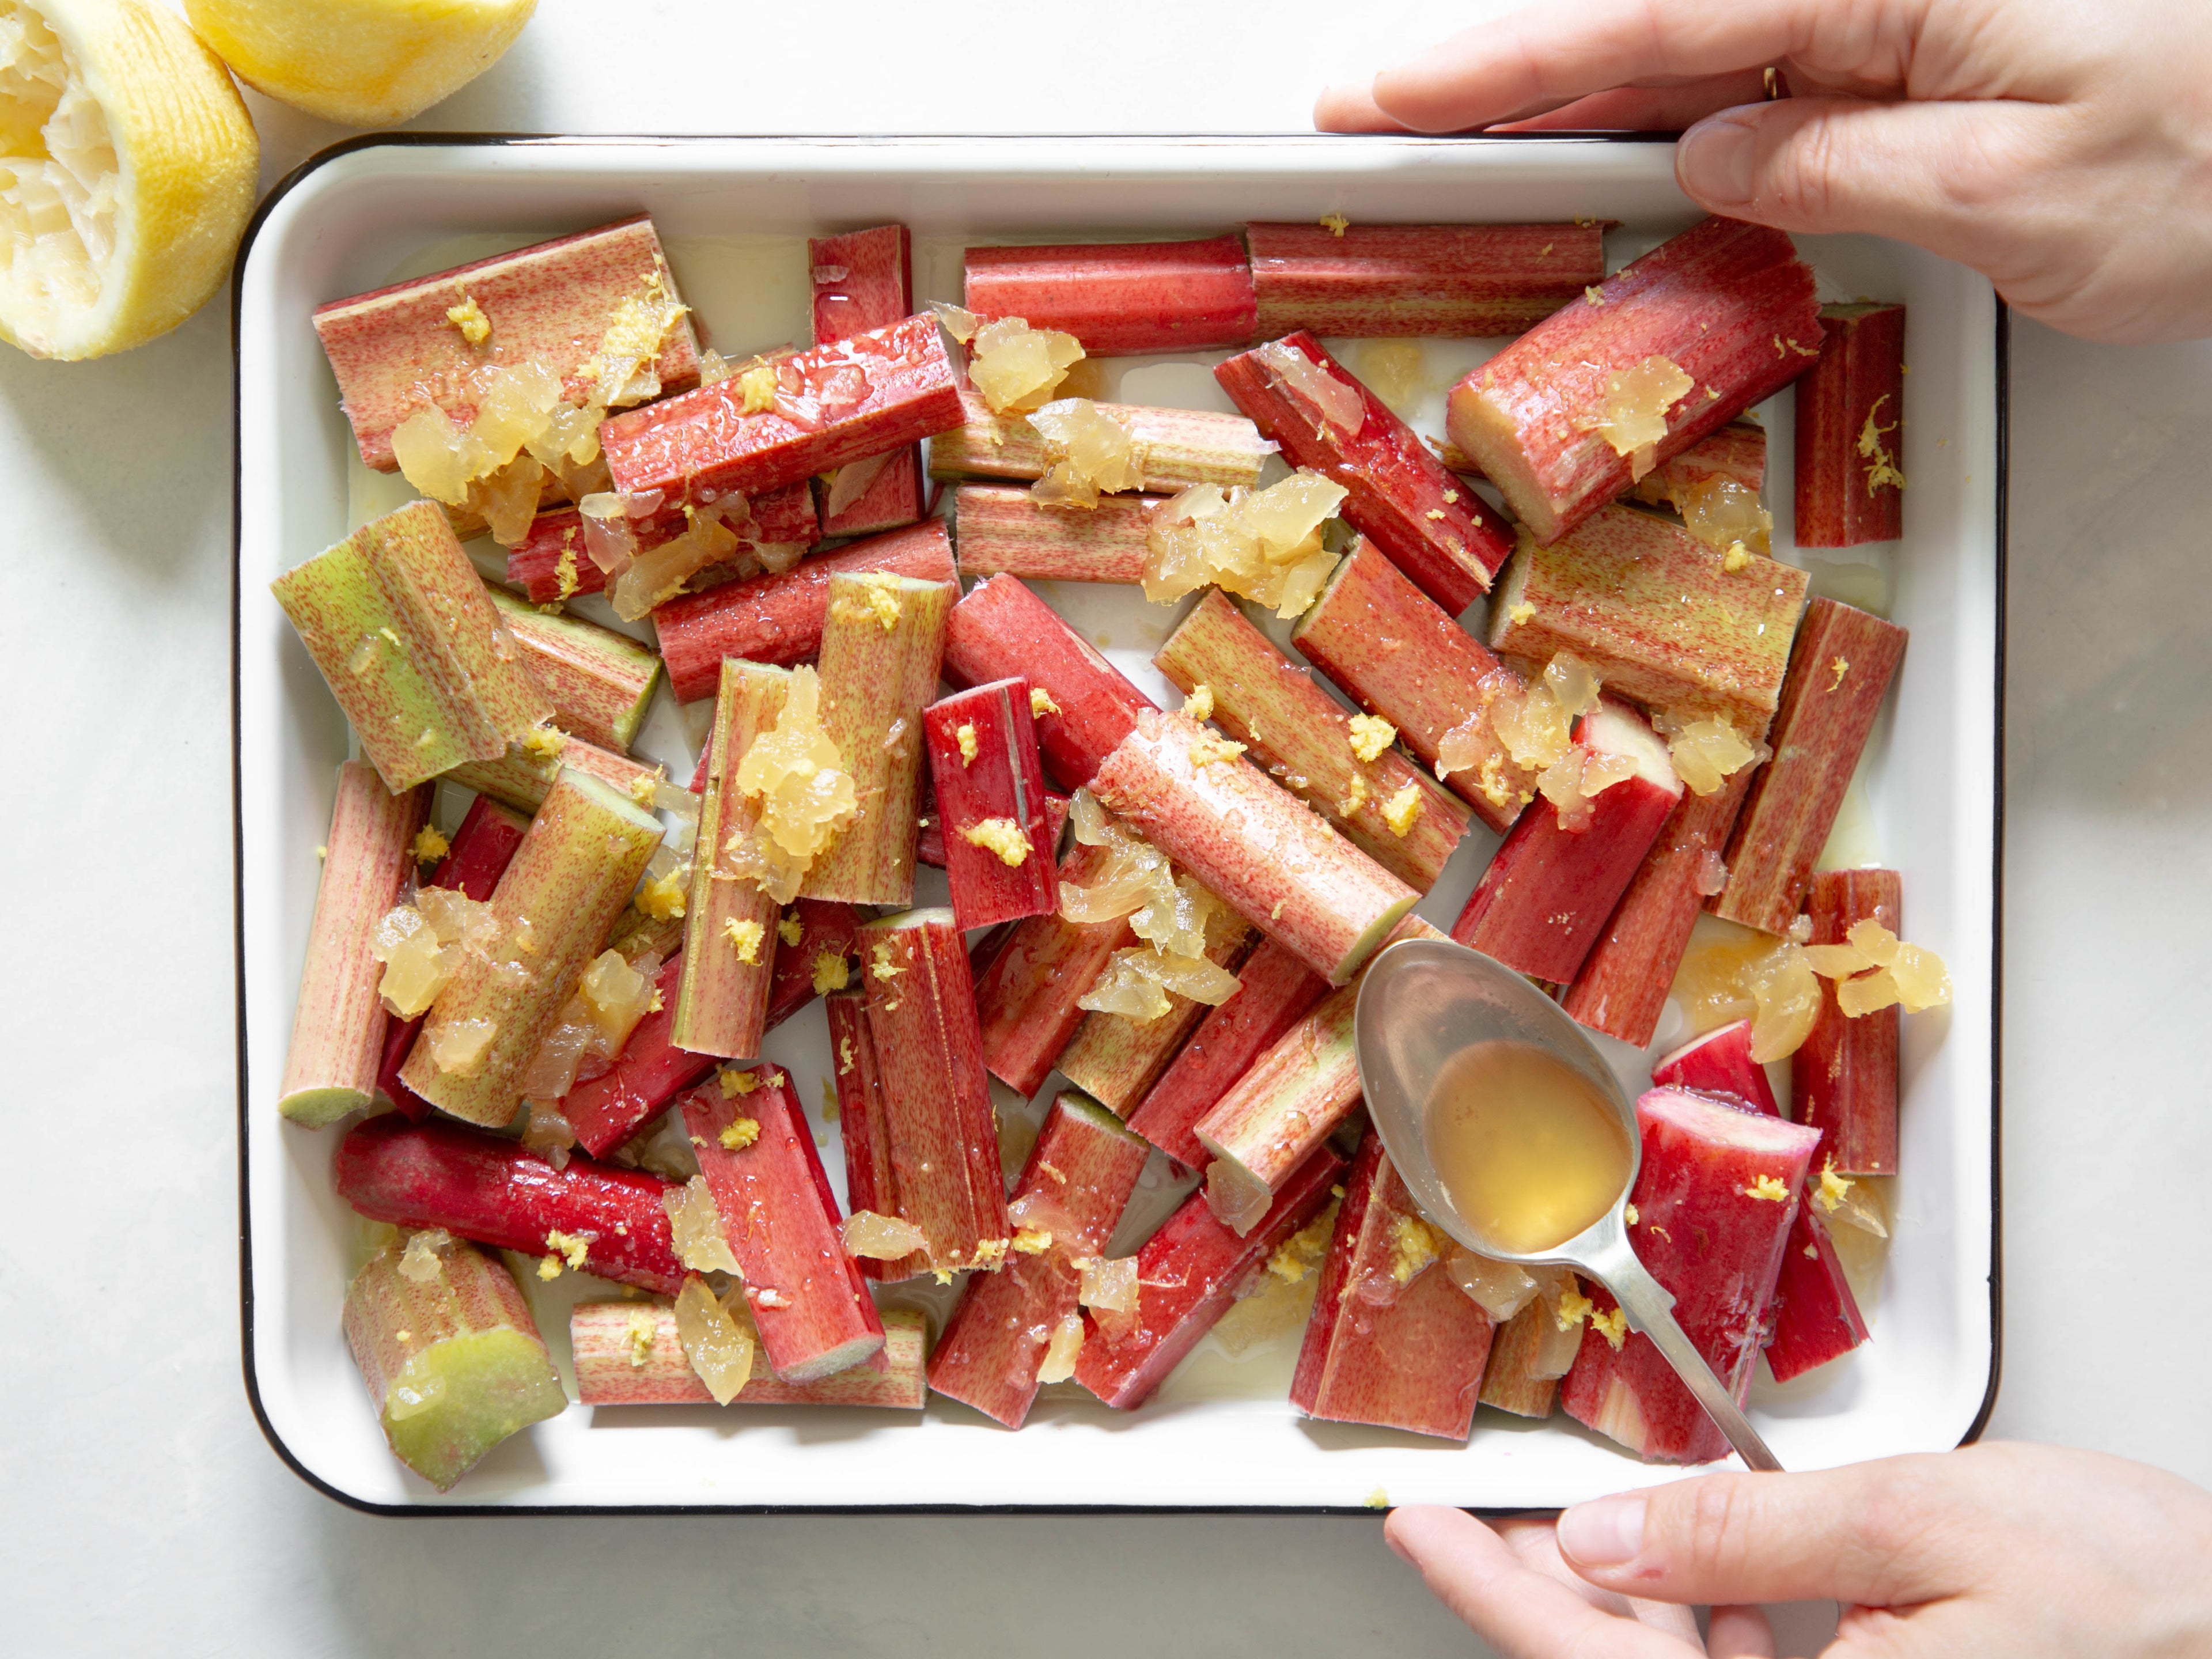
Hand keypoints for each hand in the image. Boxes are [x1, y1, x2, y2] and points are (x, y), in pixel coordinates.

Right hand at [1315, 0, 2211, 342]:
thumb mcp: (2020, 197)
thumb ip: (1842, 168)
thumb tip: (1719, 161)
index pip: (1652, 24)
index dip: (1500, 67)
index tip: (1392, 98)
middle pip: (1662, 19)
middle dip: (1518, 72)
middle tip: (1394, 120)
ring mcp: (1923, 2)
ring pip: (1714, 41)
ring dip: (1599, 93)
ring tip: (1486, 141)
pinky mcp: (1953, 31)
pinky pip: (1787, 61)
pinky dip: (1701, 102)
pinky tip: (1646, 138)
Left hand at [1384, 1442, 2211, 1656]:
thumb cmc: (2146, 1600)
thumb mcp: (1929, 1522)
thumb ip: (1749, 1533)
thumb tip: (1608, 1539)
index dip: (1489, 1593)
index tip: (1420, 1531)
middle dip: (1553, 1597)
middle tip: (1488, 1523)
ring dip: (1635, 1612)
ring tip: (1592, 1531)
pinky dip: (1722, 1631)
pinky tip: (1719, 1582)